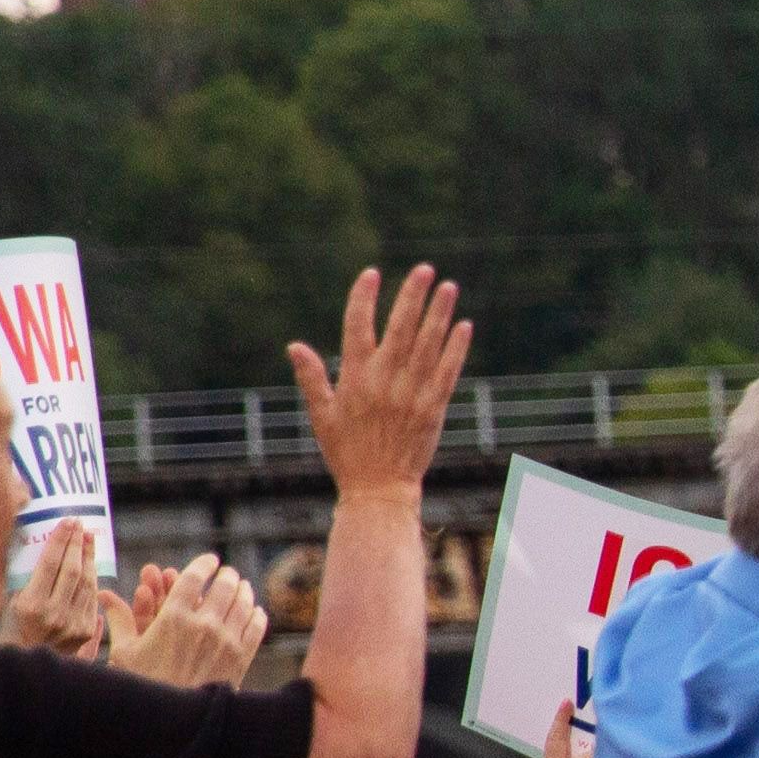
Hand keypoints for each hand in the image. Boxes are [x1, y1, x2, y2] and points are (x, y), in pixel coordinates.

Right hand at [3, 519, 105, 658]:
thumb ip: (24, 581)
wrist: (23, 666)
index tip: (66, 522)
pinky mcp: (84, 631)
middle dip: (76, 543)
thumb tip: (39, 550)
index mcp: (30, 605)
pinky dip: (92, 579)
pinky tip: (90, 564)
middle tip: (79, 524)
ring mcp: (72, 624)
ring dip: (88, 557)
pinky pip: (91, 598)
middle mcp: (54, 614)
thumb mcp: (7, 605)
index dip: (60, 540)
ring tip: (87, 538)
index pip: (50, 564)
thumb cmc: (8, 633)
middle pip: (72, 570)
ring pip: (86, 583)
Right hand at [108, 552, 264, 687]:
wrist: (172, 721)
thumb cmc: (143, 685)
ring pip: (244, 603)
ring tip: (243, 587)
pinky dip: (256, 614)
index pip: (194, 577)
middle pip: (225, 586)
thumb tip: (104, 594)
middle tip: (228, 573)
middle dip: (227, 576)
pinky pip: (256, 626)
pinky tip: (254, 611)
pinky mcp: (241, 657)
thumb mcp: (126, 652)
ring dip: (244, 591)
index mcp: (173, 618)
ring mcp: (226, 640)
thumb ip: (120, 619)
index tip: (209, 560)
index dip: (204, 564)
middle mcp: (203, 625)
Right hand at [288, 265, 472, 498]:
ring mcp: (412, 392)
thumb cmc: (346, 451)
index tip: (372, 274)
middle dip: (412, 296)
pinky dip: (456, 348)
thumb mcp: (321, 415)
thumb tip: (294, 346)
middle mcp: (384, 380)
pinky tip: (464, 326)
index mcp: (354, 378)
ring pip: (428, 344)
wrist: (378, 488)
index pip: (357, 327)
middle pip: (400, 327)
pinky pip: (448, 370)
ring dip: (439, 313)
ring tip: (449, 287)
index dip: (363, 298)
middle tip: (424, 269)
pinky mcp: (434, 407)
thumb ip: (311, 378)